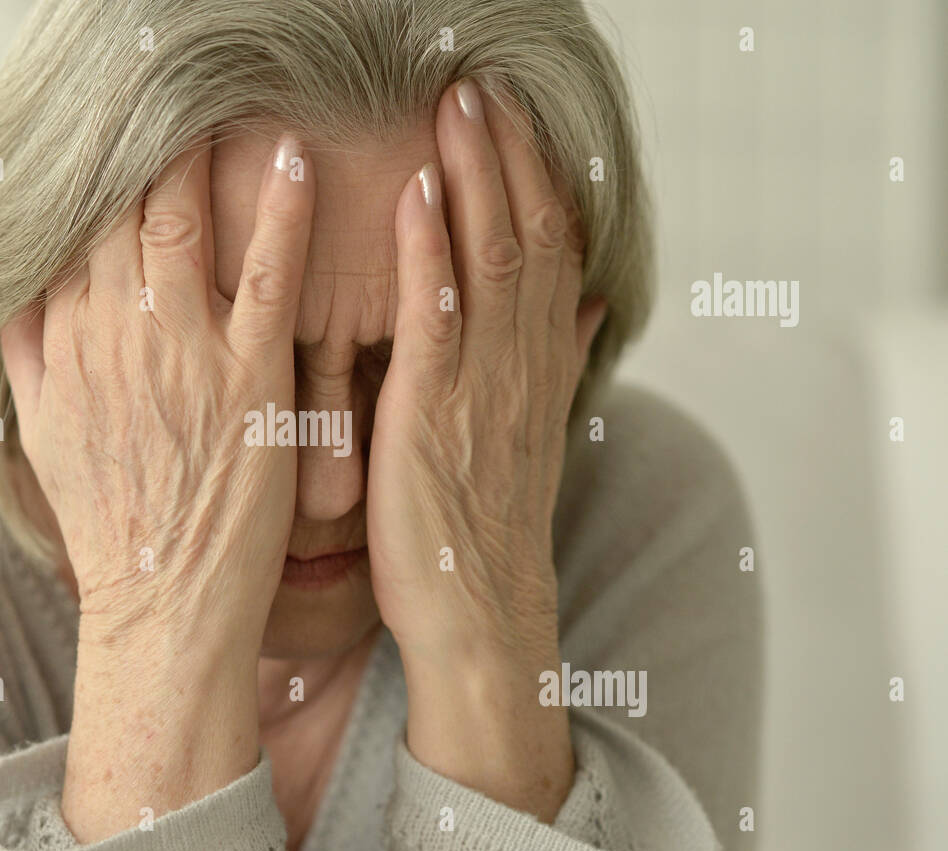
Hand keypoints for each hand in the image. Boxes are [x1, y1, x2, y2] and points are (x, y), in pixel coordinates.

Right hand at [0, 135, 315, 840]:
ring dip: (205, 148)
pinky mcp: (249, 379)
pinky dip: (282, 209)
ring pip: (184, 220)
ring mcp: (182, 352)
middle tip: (166, 79)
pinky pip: (267, 274)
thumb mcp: (41, 437)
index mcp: (65, 343)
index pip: (71, 224)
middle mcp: (114, 334)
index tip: (114, 122)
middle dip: (144, 135)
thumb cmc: (110, 524)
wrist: (162, 607)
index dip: (94, 164)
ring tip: (231, 93)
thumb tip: (9, 293)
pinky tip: (294, 156)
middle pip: (119, 204)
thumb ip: (25, 356)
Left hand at [366, 81, 605, 817]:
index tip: (523, 120)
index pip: (553, 250)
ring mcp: (481, 383)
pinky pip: (434, 315)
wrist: (482, 613)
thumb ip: (554, 362)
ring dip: (473, 176)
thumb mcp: (530, 437)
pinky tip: (414, 194)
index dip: (541, 178)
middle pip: (528, 234)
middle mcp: (521, 363)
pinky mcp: (432, 409)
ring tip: (458, 106)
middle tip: (484, 85)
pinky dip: (428, 251)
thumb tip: (589, 306)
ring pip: (490, 256)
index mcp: (539, 365)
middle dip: (507, 154)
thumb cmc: (488, 529)